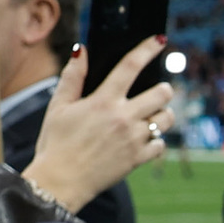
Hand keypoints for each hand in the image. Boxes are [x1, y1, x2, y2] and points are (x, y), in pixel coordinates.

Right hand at [26, 39, 177, 210]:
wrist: (60, 181)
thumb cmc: (56, 143)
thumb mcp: (58, 107)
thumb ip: (72, 78)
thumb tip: (81, 50)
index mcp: (102, 101)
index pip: (130, 67)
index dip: (147, 50)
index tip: (160, 41)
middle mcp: (123, 117)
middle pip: (162, 93)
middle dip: (162, 89)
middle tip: (154, 93)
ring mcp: (134, 139)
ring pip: (167, 118)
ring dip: (163, 115)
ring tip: (150, 117)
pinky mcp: (139, 158)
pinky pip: (161, 144)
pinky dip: (156, 141)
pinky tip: (143, 140)